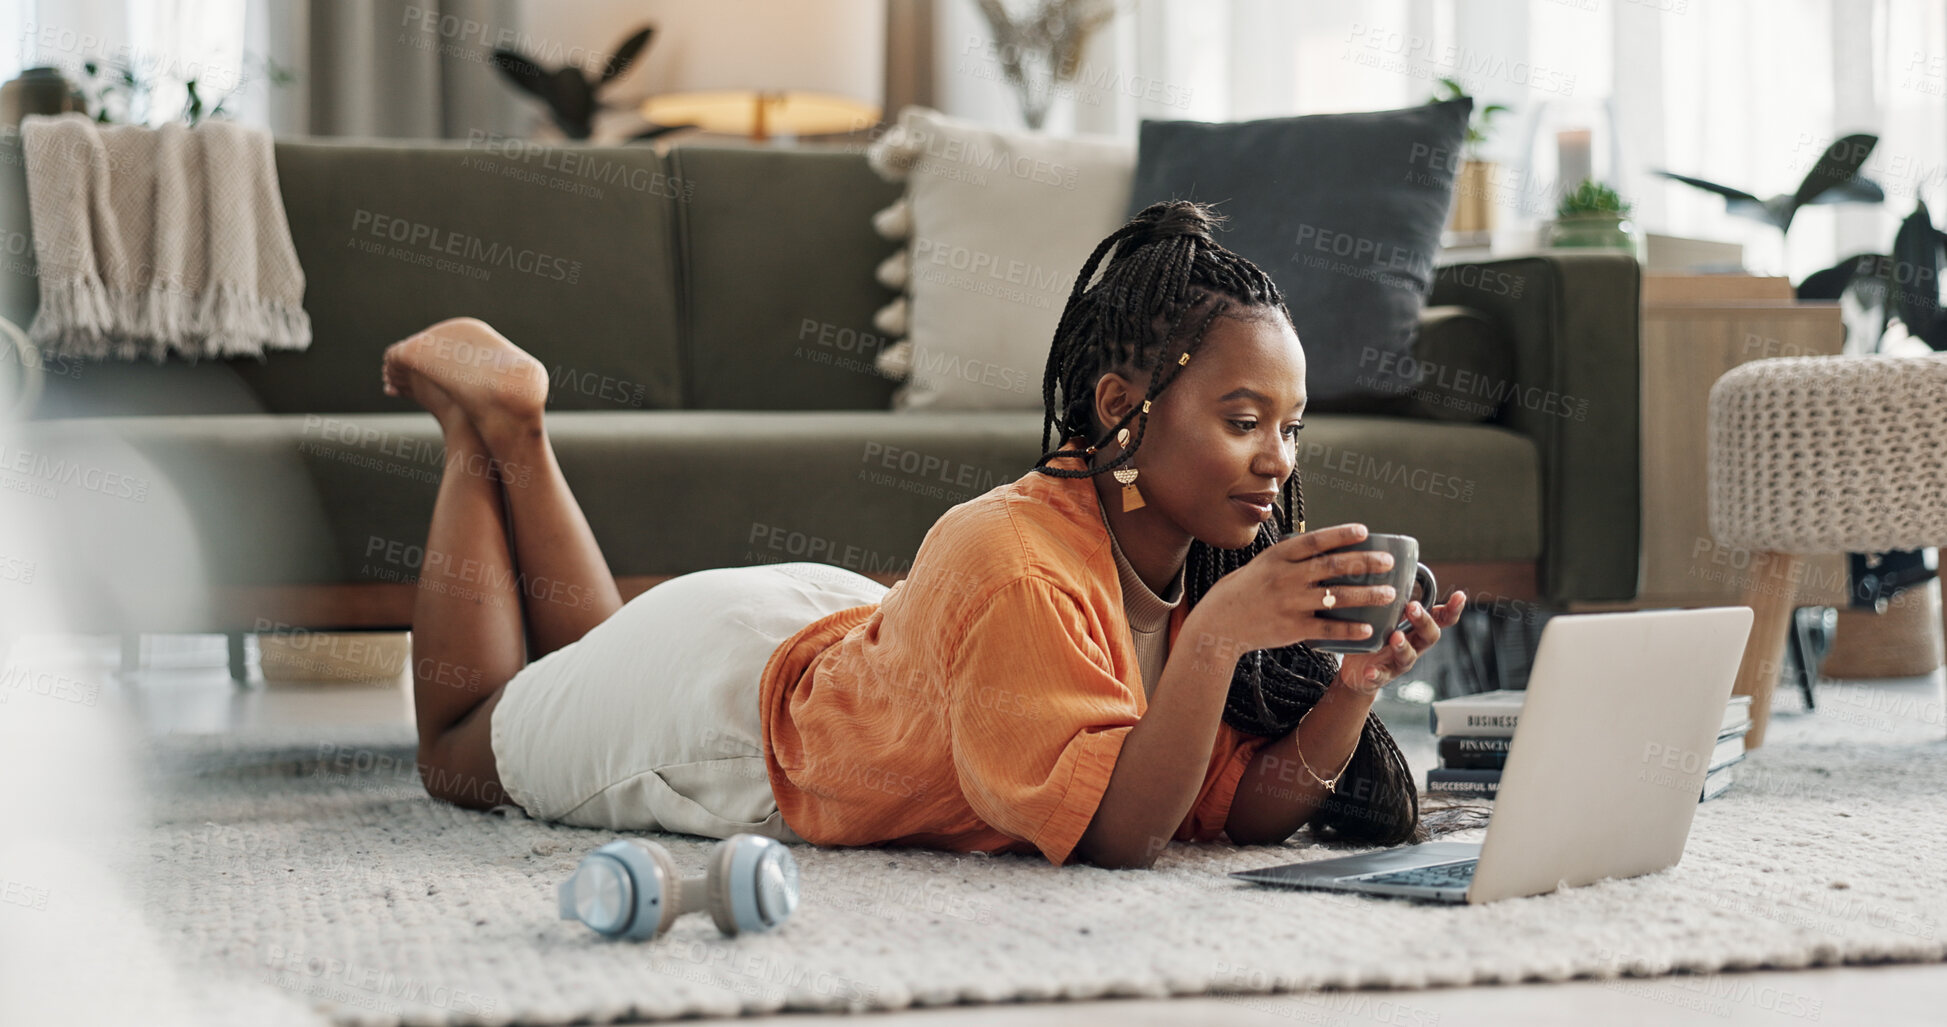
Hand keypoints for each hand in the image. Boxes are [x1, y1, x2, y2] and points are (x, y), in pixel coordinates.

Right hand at [1192, 523, 1400, 656]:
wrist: (1219, 623)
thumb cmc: (1245, 590)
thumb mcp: (1263, 564)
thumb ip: (1292, 557)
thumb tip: (1327, 547)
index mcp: (1278, 557)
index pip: (1315, 541)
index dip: (1341, 534)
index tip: (1364, 531)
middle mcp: (1285, 577)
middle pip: (1333, 566)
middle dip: (1364, 563)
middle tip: (1387, 562)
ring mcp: (1289, 603)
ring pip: (1336, 597)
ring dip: (1367, 595)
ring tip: (1389, 594)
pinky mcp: (1292, 628)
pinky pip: (1327, 629)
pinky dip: (1349, 629)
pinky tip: (1368, 629)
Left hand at [1334, 590, 1467, 695]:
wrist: (1358, 672)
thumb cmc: (1374, 635)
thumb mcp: (1384, 614)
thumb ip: (1389, 596)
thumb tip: (1384, 560)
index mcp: (1416, 628)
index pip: (1442, 618)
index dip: (1453, 609)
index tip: (1460, 595)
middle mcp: (1413, 645)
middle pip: (1430, 636)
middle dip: (1423, 621)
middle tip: (1412, 607)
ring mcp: (1398, 662)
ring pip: (1408, 656)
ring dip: (1403, 646)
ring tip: (1394, 637)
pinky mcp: (1381, 676)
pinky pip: (1380, 677)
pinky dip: (1376, 674)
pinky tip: (1369, 671)